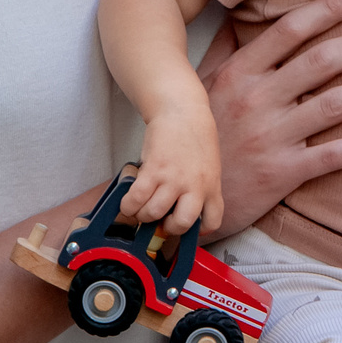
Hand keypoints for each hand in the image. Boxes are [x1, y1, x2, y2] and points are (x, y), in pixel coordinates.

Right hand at [126, 106, 221, 234]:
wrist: (182, 111)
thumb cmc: (195, 138)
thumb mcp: (208, 167)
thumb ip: (200, 188)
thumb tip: (180, 208)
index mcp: (212, 187)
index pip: (213, 221)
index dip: (199, 231)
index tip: (187, 227)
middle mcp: (195, 186)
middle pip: (182, 223)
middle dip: (167, 228)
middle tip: (160, 219)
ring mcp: (173, 178)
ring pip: (154, 213)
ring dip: (143, 215)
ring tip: (140, 208)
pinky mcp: (153, 169)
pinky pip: (136, 198)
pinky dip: (128, 205)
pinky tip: (128, 202)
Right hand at [204, 0, 341, 236]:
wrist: (183, 196)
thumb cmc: (200, 136)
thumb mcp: (202, 86)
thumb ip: (225, 48)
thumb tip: (238, 9)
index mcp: (239, 73)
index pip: (290, 32)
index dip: (327, 9)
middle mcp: (256, 100)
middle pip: (322, 63)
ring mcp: (270, 137)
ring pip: (334, 105)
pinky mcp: (282, 173)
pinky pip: (333, 155)